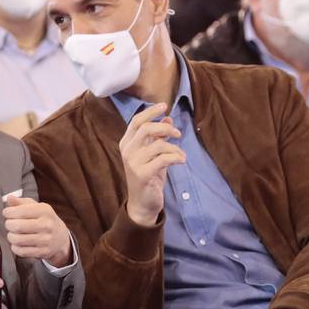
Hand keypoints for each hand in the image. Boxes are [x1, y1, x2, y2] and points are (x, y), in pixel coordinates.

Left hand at [3, 195, 71, 265]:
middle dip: (8, 224)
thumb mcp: (36, 207)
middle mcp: (46, 225)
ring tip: (13, 233)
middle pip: (17, 226)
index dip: (8, 212)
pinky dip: (15, 247)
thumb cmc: (45, 220)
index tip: (7, 213)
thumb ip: (21, 202)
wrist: (61, 238)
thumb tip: (8, 198)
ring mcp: (45, 240)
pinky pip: (21, 251)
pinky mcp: (42, 252)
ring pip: (17, 240)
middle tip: (9, 224)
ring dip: (11, 236)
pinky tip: (18, 243)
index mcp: (44, 211)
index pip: (20, 211)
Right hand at [119, 103, 185, 226]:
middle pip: (146, 128)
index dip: (150, 112)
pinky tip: (182, 161)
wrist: (143, 202)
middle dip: (165, 128)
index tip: (165, 105)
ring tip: (181, 155)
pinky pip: (164, 159)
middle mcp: (127, 151)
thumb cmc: (149, 176)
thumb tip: (167, 118)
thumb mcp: (154, 154)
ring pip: (158, 145)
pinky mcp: (142, 174)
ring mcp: (133, 163)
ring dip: (175, 148)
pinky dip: (176, 157)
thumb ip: (158, 136)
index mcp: (127, 143)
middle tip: (178, 133)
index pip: (136, 121)